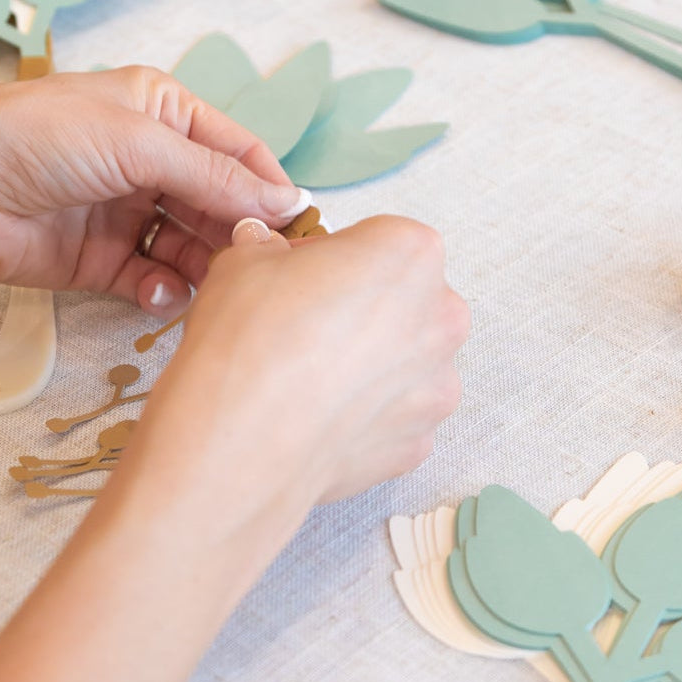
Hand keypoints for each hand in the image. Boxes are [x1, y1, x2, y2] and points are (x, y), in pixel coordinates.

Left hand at [0, 68, 306, 317]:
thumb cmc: (42, 136)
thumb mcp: (141, 144)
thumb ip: (215, 177)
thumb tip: (285, 201)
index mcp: (163, 111)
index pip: (237, 152)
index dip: (269, 187)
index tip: (300, 227)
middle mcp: (150, 160)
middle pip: (218, 202)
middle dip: (237, 232)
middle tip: (257, 267)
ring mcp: (126, 211)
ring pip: (190, 245)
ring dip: (203, 266)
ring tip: (212, 285)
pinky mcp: (101, 260)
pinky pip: (151, 279)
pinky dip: (162, 290)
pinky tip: (157, 292)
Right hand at [119, 216, 467, 515]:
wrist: (240, 440)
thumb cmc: (250, 337)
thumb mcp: (243, 260)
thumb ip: (265, 249)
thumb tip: (261, 249)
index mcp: (410, 252)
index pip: (376, 239)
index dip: (331, 255)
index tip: (298, 274)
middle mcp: (441, 316)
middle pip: (402, 299)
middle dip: (360, 307)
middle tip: (303, 323)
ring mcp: (436, 385)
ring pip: (403, 360)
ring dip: (367, 362)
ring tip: (307, 375)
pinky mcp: (419, 443)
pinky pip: (394, 414)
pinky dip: (363, 413)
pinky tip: (317, 414)